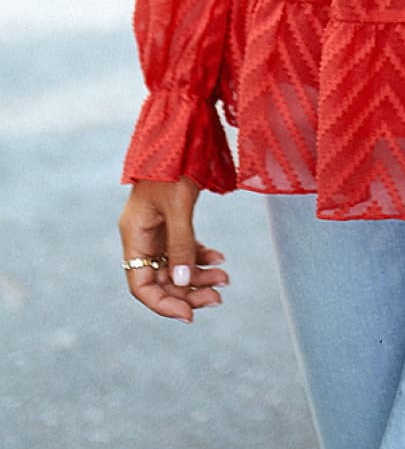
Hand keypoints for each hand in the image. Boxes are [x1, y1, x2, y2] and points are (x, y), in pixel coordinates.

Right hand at [118, 176, 228, 322]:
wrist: (181, 133)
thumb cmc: (174, 164)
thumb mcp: (179, 204)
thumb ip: (181, 243)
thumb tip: (184, 281)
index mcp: (134, 234)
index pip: (141, 285)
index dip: (163, 304)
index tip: (189, 315)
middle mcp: (143, 236)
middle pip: (162, 279)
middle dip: (189, 291)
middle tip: (218, 298)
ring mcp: (157, 228)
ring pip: (176, 266)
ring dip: (200, 275)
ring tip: (226, 279)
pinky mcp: (172, 220)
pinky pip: (185, 248)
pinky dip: (201, 255)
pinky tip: (220, 258)